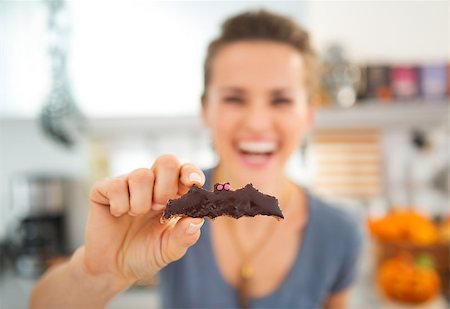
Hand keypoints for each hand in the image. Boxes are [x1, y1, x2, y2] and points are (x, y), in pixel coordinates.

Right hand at [83, 155, 204, 285]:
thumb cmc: (145, 254)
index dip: (191, 173)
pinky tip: (118, 214)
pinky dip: (120, 205)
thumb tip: (197, 220)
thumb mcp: (168, 250)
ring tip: (136, 215)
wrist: (113, 268)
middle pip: (167, 161)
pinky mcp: (105, 189)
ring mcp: (129, 183)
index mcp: (174, 194)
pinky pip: (115, 186)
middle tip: (159, 207)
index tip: (193, 184)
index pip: (187, 171)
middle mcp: (153, 184)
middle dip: (166, 186)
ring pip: (141, 175)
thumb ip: (184, 237)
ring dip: (142, 202)